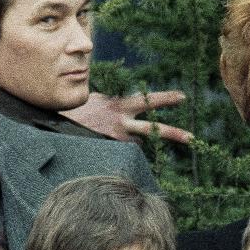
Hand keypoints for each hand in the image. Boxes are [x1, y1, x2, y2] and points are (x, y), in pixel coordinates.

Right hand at [62, 90, 192, 143]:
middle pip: (153, 128)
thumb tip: (116, 106)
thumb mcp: (96, 99)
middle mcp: (121, 121)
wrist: (57, 118)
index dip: (166, 99)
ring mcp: (114, 137)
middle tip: (193, 138)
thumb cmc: (76, 109)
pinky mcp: (106, 148)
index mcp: (120, 105)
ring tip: (149, 147)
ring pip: (138, 144)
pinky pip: (120, 151)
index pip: (148, 101)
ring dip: (142, 143)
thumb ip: (111, 103)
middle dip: (174, 133)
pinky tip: (110, 145)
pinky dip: (120, 148)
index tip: (183, 97)